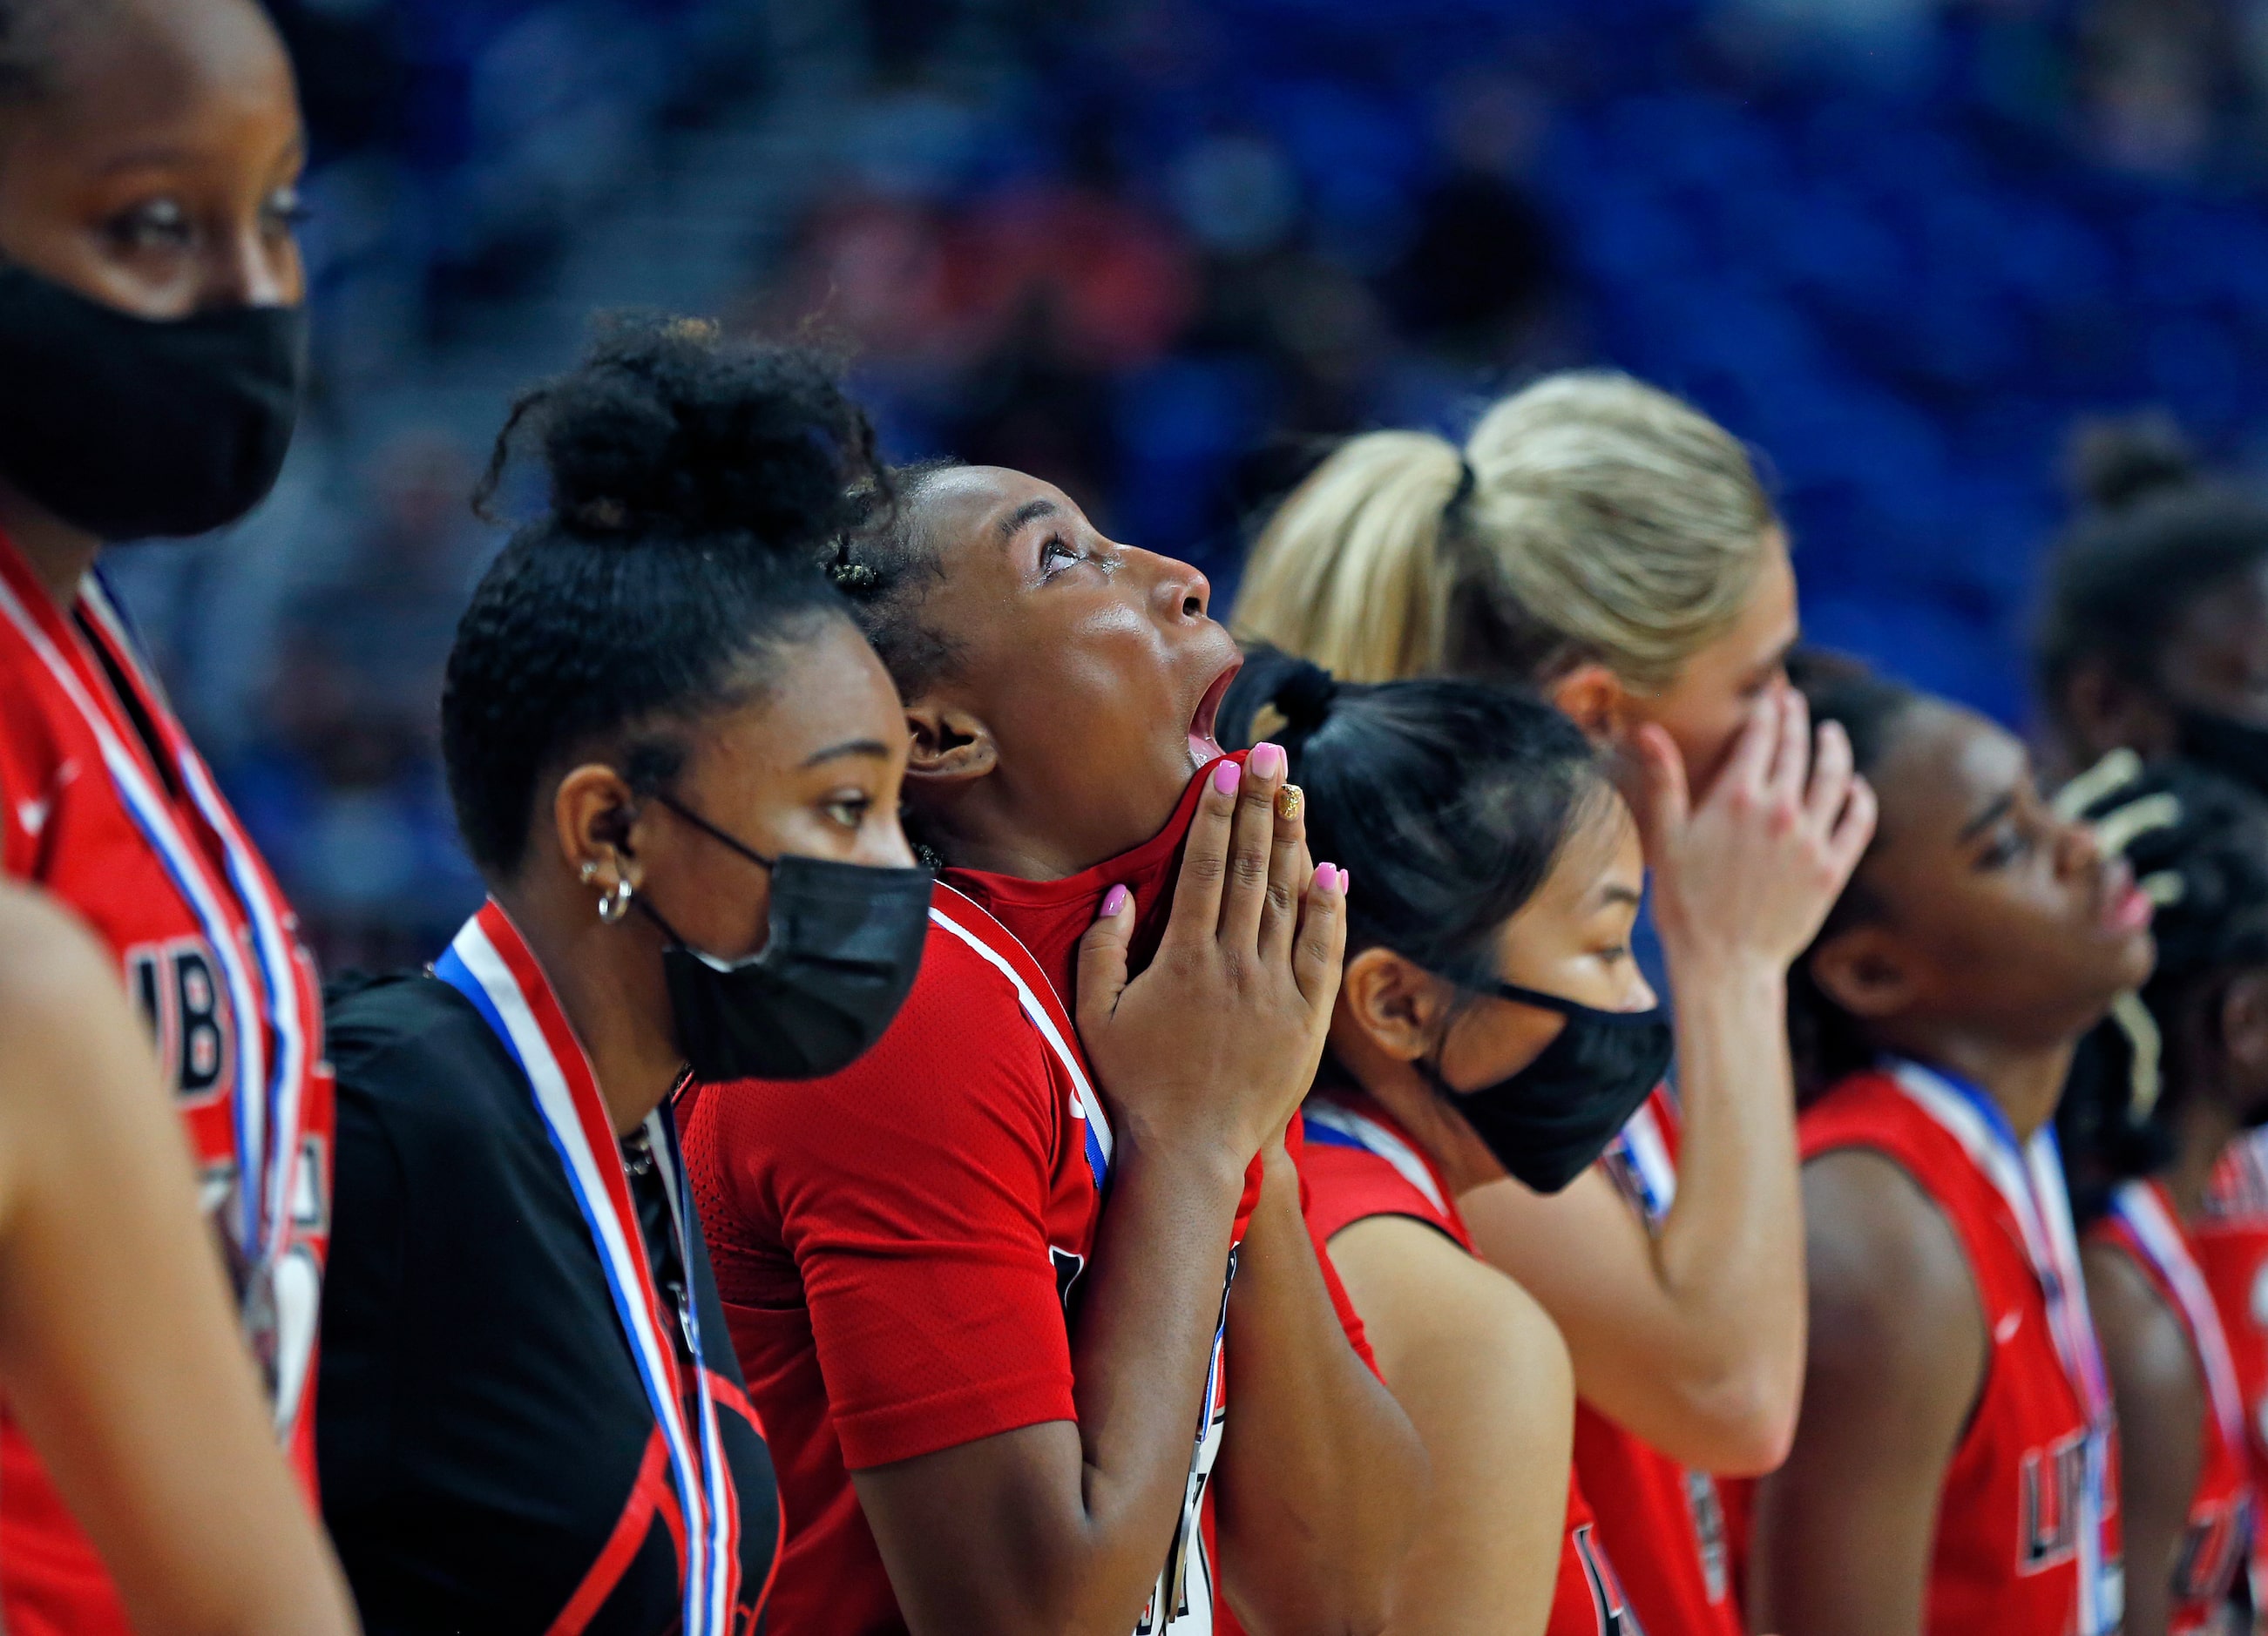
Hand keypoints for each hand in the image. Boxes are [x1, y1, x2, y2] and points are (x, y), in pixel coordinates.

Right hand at [1077, 746, 1346, 1165]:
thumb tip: (1121, 892)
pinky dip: (1329, 910)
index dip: (1215, 814)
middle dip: (1261, 806)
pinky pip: (1322, 954)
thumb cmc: (1132, 1085)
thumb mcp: (1095, 1017)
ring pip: (1288, 902)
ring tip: (1296, 793)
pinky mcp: (1306, 1021)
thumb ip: (1103, 951)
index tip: (1224, 769)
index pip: (1202, 868)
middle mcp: (1235, 966)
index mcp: (1182, 960)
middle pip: (1250, 870)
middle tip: (1270, 753)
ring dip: (1293, 842)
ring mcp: (1275, 992)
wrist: (1189, 1155)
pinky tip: (1332, 871)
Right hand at [1629, 687, 1875, 974]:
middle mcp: (1781, 810)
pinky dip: (1861, 798)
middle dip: (1797, 719)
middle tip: (1796, 701)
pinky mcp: (1833, 868)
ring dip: (1835, 749)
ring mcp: (1812, 839)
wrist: (1724, 962)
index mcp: (1737, 796)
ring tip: (1832, 734)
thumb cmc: (1684, 902)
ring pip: (1835, 777)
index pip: (1761, 734)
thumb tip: (1647, 730)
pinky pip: (1859, 822)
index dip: (1768, 708)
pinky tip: (1856, 787)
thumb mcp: (1666, 837)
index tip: (1771, 692)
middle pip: (1799, 748)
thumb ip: (1664, 779)